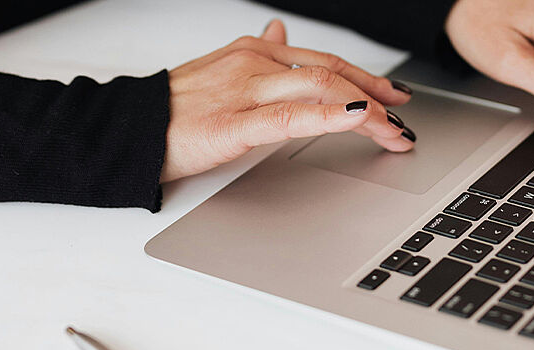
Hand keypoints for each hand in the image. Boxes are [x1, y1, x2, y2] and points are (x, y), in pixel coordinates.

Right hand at [162, 20, 413, 181]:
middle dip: (377, 96)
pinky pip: (291, 117)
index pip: (323, 61)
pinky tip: (357, 120)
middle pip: (331, 74)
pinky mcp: (234, 123)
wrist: (129, 130)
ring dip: (367, 112)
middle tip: (405, 118)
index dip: (365, 78)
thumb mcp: (220, 71)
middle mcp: (254, 63)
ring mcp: (245, 90)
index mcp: (253, 51)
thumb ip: (257, 55)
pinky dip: (331, 117)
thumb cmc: (173, 109)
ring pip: (321, 91)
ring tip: (394, 132)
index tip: (393, 95)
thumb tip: (280, 32)